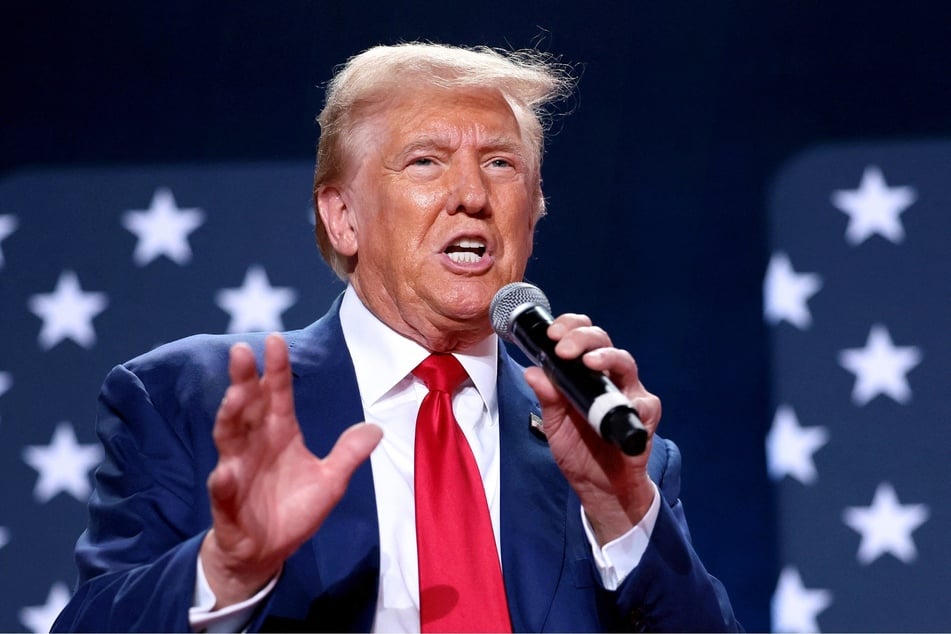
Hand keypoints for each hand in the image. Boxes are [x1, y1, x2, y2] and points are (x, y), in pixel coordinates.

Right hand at [200, 333, 381, 607]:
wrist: (267, 550)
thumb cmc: (293, 508)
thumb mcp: (330, 481)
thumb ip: (348, 453)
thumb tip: (376, 428)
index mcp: (280, 434)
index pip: (278, 396)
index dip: (276, 369)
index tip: (276, 340)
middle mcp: (254, 445)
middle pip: (248, 407)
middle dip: (243, 380)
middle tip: (241, 350)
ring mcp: (237, 470)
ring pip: (229, 438)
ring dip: (230, 417)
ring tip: (236, 397)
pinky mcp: (227, 502)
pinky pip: (223, 489)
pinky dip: (223, 480)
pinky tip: (224, 473)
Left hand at [522, 314, 660, 545]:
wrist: (599, 486)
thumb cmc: (578, 450)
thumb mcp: (554, 423)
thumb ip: (546, 398)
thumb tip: (532, 371)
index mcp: (585, 373)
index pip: (581, 337)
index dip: (569, 327)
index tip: (552, 333)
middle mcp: (609, 376)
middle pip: (602, 341)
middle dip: (582, 337)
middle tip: (563, 347)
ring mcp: (629, 393)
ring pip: (625, 361)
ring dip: (607, 357)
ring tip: (590, 362)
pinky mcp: (644, 416)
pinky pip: (644, 403)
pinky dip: (633, 401)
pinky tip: (623, 402)